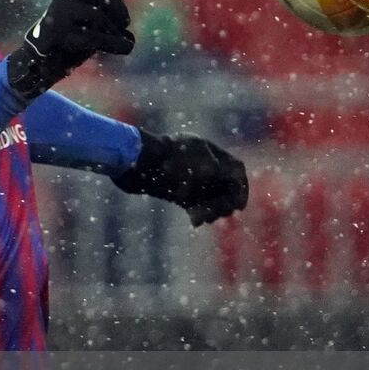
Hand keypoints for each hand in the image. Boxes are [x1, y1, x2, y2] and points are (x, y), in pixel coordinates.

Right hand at [6, 0, 134, 101]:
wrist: (36, 61)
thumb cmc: (66, 44)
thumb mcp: (86, 28)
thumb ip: (106, 27)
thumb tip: (130, 40)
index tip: (120, 15)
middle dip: (118, 6)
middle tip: (124, 22)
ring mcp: (59, 16)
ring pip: (95, 14)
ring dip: (114, 28)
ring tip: (119, 39)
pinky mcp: (58, 35)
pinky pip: (91, 37)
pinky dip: (113, 43)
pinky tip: (123, 48)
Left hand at [112, 131, 248, 225]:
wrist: (128, 162)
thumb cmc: (160, 158)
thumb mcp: (192, 162)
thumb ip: (213, 170)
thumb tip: (225, 186)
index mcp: (207, 149)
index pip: (235, 169)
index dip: (240, 187)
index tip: (238, 206)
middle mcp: (200, 162)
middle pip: (224, 186)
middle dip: (223, 202)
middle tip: (216, 215)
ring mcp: (187, 176)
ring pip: (210, 197)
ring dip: (211, 209)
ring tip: (201, 217)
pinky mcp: (174, 190)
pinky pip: (194, 204)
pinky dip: (198, 212)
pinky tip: (195, 220)